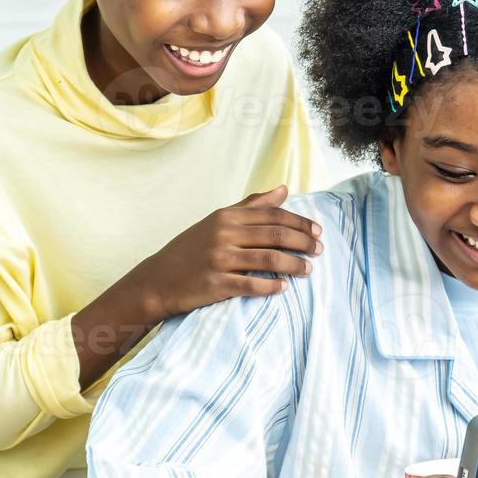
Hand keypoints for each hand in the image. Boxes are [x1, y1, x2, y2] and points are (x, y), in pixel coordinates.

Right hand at [135, 186, 323, 322]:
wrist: (158, 279)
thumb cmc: (192, 248)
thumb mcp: (219, 220)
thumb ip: (252, 205)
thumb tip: (284, 189)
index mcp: (227, 217)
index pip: (274, 215)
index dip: (300, 223)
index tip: (318, 230)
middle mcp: (224, 235)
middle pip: (276, 236)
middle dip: (304, 242)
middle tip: (320, 250)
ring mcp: (220, 260)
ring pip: (270, 260)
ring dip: (295, 265)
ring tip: (309, 270)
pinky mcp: (216, 285)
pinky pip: (252, 285)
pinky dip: (272, 287)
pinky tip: (284, 288)